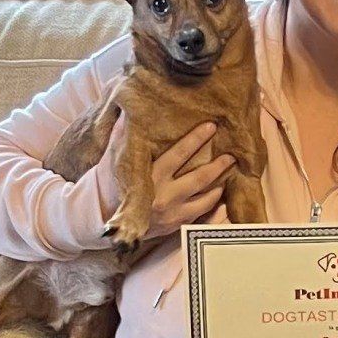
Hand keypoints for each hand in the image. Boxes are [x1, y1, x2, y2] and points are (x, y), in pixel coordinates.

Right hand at [107, 116, 233, 239]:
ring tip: (230, 173)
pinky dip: (215, 206)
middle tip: (232, 155)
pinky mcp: (177, 226)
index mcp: (151, 178)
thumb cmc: (110, 183)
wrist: (105, 218)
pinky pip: (203, 216)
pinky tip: (221, 195)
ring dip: (220, 186)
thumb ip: (121, 135)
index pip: (178, 154)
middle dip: (218, 165)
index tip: (211, 126)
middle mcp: (164, 197)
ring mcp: (173, 215)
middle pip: (199, 178)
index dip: (196, 139)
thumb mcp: (112, 158)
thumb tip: (127, 110)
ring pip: (206, 199)